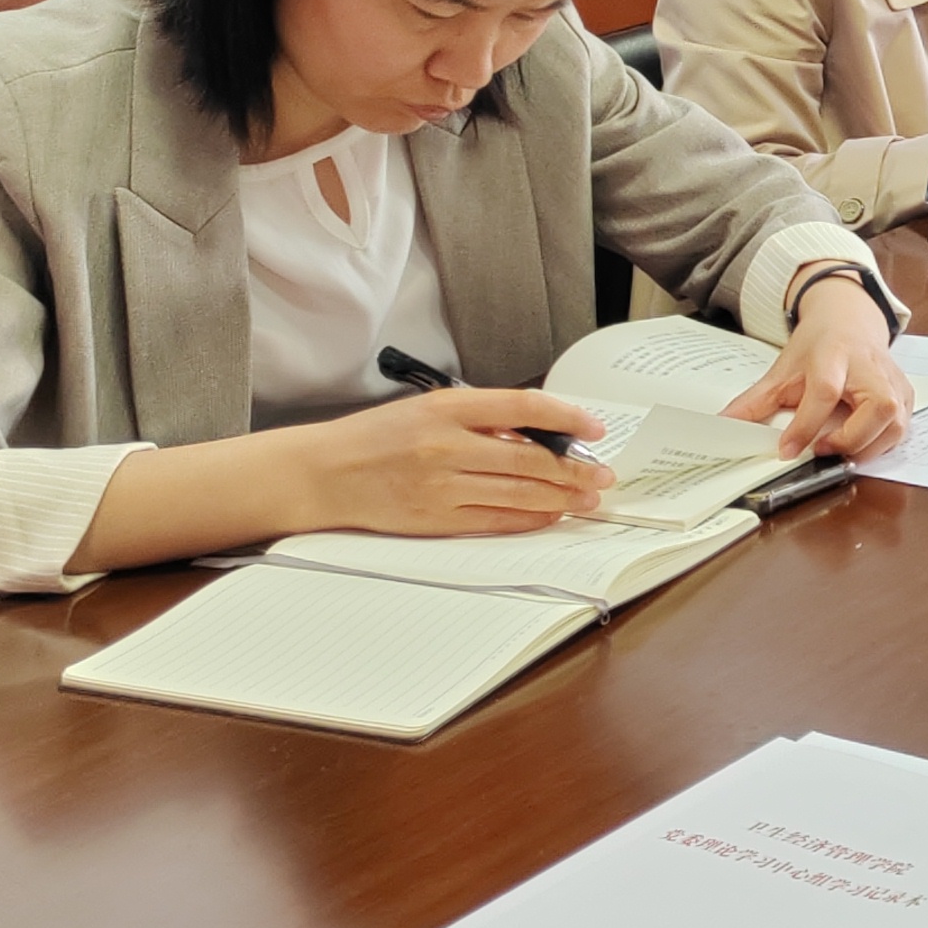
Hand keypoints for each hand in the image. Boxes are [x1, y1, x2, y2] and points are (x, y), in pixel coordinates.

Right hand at [293, 388, 610, 538]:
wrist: (324, 474)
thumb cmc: (377, 436)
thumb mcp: (426, 408)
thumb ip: (479, 418)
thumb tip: (538, 433)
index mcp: (446, 408)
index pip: (523, 406)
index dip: (566, 417)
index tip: (594, 427)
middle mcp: (446, 446)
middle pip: (529, 458)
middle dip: (575, 469)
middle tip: (603, 475)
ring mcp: (442, 486)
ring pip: (519, 492)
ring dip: (561, 497)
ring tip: (588, 498)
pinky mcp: (436, 519)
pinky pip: (496, 520)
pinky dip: (530, 518)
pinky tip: (551, 515)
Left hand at [727, 275, 913, 456]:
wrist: (849, 320)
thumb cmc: (819, 345)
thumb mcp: (783, 369)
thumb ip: (755, 401)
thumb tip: (723, 426)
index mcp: (833, 355)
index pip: (824, 392)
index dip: (806, 426)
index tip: (786, 450)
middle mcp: (869, 367)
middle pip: (878, 407)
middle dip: (852, 439)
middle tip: (823, 450)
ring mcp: (892, 380)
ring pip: (897, 422)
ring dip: (870, 447)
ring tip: (840, 451)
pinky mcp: (905, 393)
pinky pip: (903, 427)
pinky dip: (883, 443)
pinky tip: (860, 444)